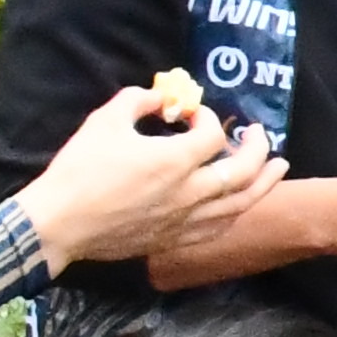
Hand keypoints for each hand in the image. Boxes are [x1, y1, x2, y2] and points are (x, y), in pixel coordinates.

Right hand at [13, 83, 256, 266]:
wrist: (58, 224)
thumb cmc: (79, 170)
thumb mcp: (105, 121)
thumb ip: (138, 101)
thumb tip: (162, 96)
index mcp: (174, 161)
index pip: (213, 136)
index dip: (210, 119)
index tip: (195, 114)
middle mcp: (189, 193)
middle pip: (242, 172)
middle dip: (257, 149)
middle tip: (261, 134)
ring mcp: (184, 221)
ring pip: (239, 204)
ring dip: (264, 183)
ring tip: (278, 167)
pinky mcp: (174, 240)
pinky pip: (218, 228)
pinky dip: (236, 212)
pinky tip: (241, 204)